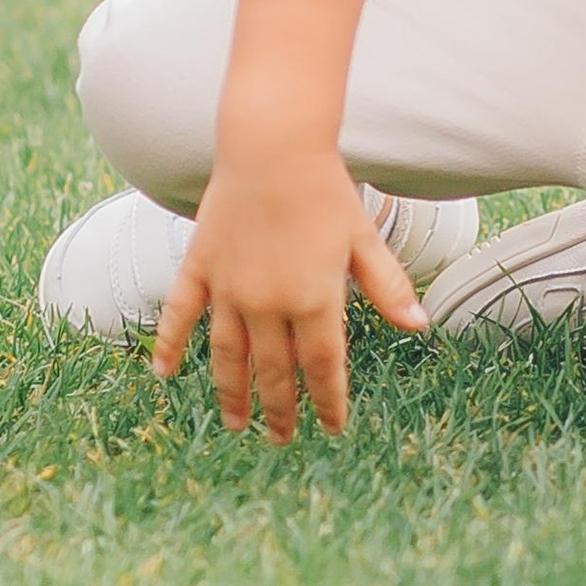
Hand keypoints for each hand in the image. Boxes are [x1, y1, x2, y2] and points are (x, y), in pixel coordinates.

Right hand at [150, 144, 426, 441]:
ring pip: (229, 356)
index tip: (330, 427)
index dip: (327, 401)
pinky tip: (164, 374)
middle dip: (280, 410)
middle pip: (275, 372)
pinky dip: (169, 345)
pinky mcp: (200, 267)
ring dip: (232, 394)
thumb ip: (388, 287)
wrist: (273, 147)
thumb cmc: (325, 191)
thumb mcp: (364, 240)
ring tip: (235, 424)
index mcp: (314, 299)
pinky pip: (179, 315)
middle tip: (280, 438)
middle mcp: (268, 303)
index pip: (322, 367)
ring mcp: (229, 288)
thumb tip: (420, 325)